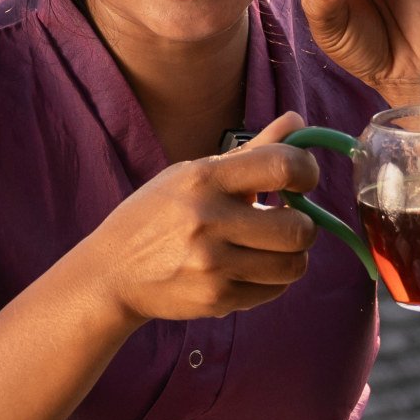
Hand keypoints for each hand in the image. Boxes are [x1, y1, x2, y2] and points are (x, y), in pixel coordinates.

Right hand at [74, 114, 325, 324]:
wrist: (112, 272)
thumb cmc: (158, 215)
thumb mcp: (194, 174)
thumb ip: (251, 152)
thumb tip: (298, 121)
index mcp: (204, 178)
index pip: (282, 165)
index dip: (307, 172)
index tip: (303, 182)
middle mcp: (208, 220)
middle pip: (299, 228)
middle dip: (303, 226)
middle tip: (287, 224)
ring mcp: (212, 264)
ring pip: (293, 265)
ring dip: (291, 256)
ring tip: (271, 249)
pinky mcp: (216, 298)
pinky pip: (273, 291)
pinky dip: (271, 281)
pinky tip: (250, 269)